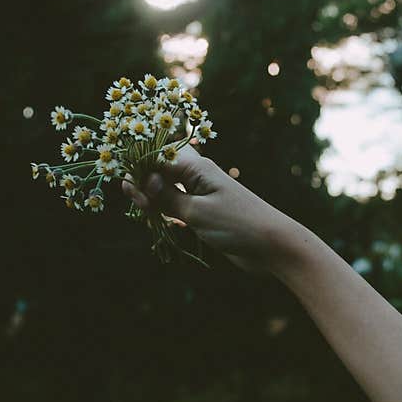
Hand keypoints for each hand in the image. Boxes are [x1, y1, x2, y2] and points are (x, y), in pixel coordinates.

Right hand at [121, 146, 297, 269]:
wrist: (273, 244)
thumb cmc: (237, 224)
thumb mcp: (196, 212)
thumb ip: (166, 196)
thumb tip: (143, 180)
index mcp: (197, 167)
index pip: (157, 156)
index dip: (139, 169)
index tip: (127, 188)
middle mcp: (197, 175)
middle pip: (160, 168)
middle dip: (142, 180)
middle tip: (135, 201)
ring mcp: (201, 192)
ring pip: (166, 186)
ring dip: (152, 196)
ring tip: (142, 210)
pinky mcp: (204, 210)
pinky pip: (176, 202)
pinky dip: (164, 207)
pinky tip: (154, 215)